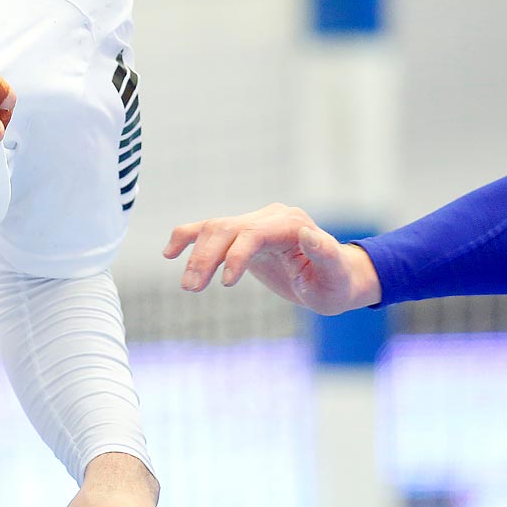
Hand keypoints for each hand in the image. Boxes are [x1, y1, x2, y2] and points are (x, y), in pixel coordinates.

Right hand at [161, 203, 381, 314]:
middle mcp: (269, 218)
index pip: (253, 233)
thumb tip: (308, 232)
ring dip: (195, 255)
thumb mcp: (336, 276)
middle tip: (192, 288)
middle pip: (227, 229)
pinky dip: (188, 238)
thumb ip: (325, 253)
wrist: (334, 281)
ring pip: (214, 229)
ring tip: (188, 286)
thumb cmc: (337, 283)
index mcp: (290, 224)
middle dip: (206, 257)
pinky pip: (209, 231)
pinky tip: (169, 253)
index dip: (236, 255)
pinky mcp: (241, 235)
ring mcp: (254, 223)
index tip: (226, 284)